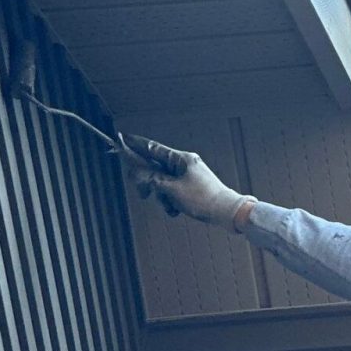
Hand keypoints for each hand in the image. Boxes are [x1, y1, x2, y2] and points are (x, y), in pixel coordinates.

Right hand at [123, 134, 254, 230]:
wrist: (226, 212)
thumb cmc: (203, 199)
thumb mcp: (172, 189)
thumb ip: (151, 179)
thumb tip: (136, 172)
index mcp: (181, 159)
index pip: (153, 148)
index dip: (136, 144)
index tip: (123, 139)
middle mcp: (184, 164)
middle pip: (156, 168)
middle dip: (149, 183)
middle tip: (144, 194)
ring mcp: (189, 176)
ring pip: (163, 182)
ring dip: (162, 196)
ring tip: (170, 205)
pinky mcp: (192, 187)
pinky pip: (173, 191)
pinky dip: (172, 201)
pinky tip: (176, 210)